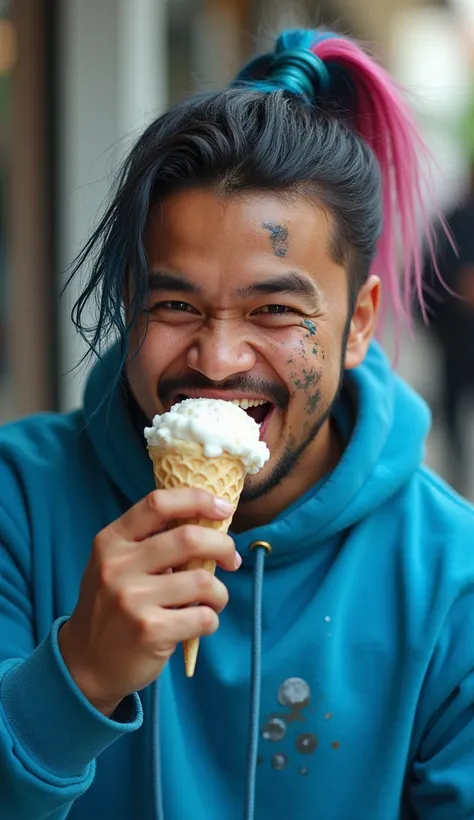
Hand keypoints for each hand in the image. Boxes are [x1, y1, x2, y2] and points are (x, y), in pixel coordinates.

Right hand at [59, 488, 239, 715]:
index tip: (223, 508)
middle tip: (231, 559)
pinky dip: (211, 619)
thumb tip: (211, 523)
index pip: (158, 503)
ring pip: (203, 581)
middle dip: (223, 546)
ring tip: (213, 600)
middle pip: (189, 538)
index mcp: (111, 541)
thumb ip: (151, 542)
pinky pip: (203, 617)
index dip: (197, 499)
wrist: (87, 662)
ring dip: (219, 592)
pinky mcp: (149, 631)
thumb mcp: (117, 564)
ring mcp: (132, 599)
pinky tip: (199, 623)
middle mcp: (118, 566)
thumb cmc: (113, 605)